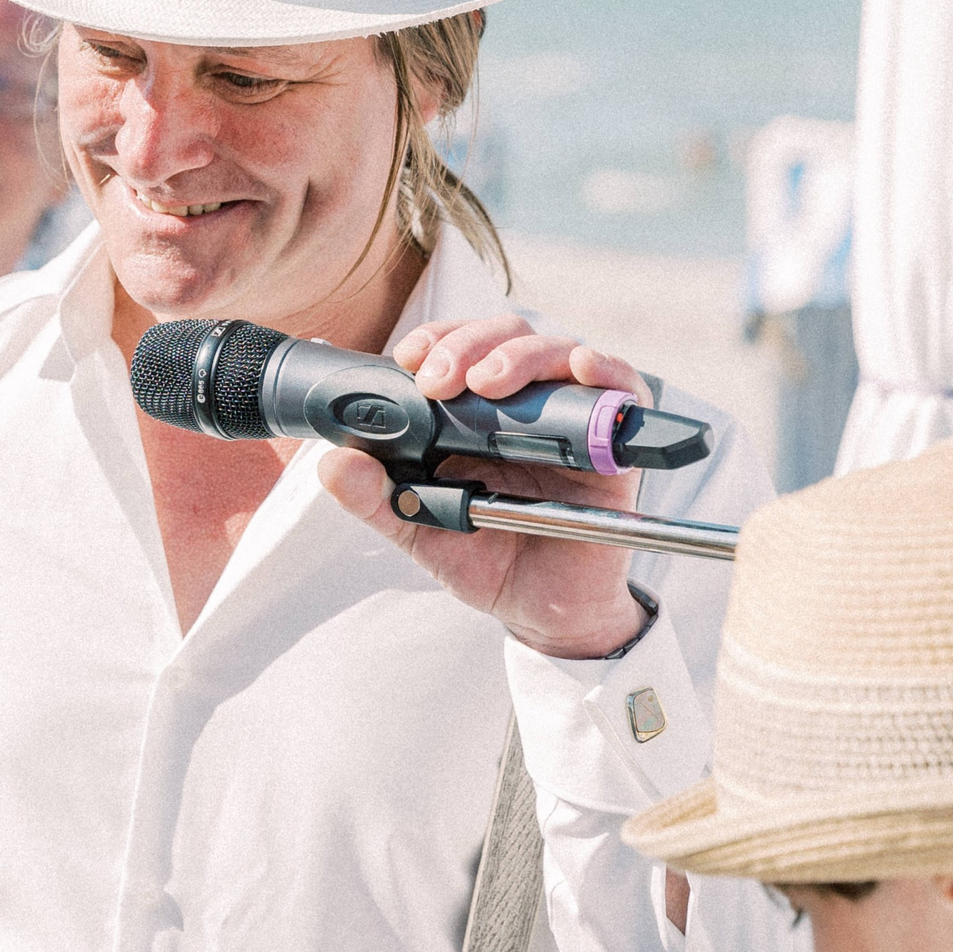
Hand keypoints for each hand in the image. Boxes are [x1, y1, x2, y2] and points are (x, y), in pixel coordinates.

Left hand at [315, 316, 653, 660]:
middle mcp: (525, 405)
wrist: (545, 614)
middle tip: (438, 381)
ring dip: (519, 355)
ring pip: (555, 352)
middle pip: (504, 336)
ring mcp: (572, 420)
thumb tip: (330, 463)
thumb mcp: (421, 530)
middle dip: (467, 344)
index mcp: (475, 413)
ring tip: (487, 381)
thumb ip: (375, 498)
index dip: (434, 340)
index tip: (407, 360)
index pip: (458, 347)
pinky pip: (623, 392)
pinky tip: (583, 369)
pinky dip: (608, 372)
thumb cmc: (489, 562)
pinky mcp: (613, 447)